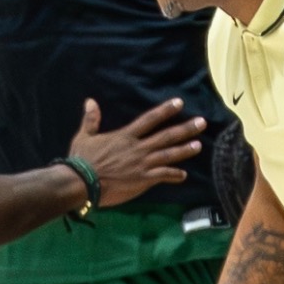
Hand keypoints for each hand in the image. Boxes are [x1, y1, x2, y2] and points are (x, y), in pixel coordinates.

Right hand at [67, 97, 206, 206]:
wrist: (81, 182)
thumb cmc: (82, 160)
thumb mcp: (84, 137)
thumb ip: (91, 119)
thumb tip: (90, 101)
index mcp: (126, 136)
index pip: (149, 119)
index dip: (165, 110)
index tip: (180, 103)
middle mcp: (138, 148)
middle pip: (166, 136)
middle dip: (186, 129)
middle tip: (202, 123)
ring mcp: (143, 164)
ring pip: (169, 155)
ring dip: (185, 150)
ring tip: (199, 145)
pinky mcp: (143, 179)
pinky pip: (163, 176)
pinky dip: (174, 175)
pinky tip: (184, 176)